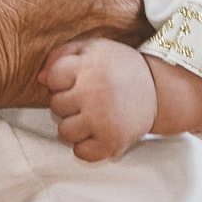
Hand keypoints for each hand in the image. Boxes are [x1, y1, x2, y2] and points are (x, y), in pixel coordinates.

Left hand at [42, 39, 156, 161]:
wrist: (161, 90)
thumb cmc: (121, 68)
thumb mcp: (95, 49)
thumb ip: (62, 56)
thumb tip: (40, 79)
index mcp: (90, 66)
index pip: (53, 78)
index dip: (61, 81)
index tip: (77, 82)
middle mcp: (95, 92)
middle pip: (56, 106)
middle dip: (69, 104)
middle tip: (89, 100)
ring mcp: (103, 119)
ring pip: (64, 132)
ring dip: (75, 127)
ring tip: (92, 118)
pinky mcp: (113, 141)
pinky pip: (81, 153)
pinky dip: (86, 148)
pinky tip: (96, 134)